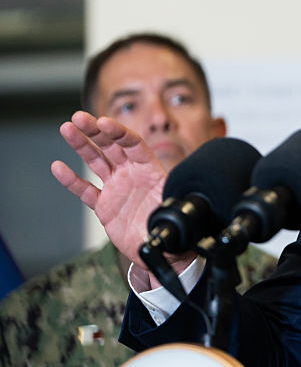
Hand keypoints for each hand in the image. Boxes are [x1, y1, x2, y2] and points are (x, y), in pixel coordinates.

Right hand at [50, 111, 176, 275]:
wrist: (163, 249)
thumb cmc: (173, 225)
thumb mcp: (175, 207)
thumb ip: (169, 197)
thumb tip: (170, 193)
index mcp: (151, 171)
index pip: (134, 144)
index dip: (119, 132)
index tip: (104, 123)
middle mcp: (132, 175)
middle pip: (112, 146)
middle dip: (95, 131)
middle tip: (79, 117)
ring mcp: (117, 188)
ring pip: (96, 162)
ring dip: (81, 145)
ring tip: (67, 129)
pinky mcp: (104, 206)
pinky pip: (85, 190)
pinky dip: (71, 180)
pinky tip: (58, 167)